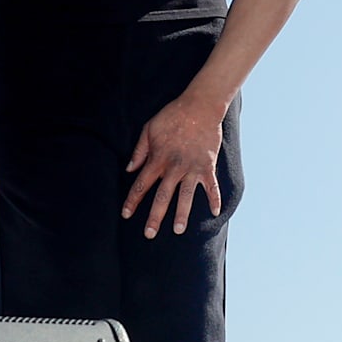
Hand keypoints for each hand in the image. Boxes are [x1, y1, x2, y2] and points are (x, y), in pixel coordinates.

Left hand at [121, 95, 223, 237]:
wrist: (199, 106)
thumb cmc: (172, 116)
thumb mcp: (148, 129)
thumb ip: (139, 150)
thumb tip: (129, 169)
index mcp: (157, 159)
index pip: (141, 184)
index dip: (132, 200)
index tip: (125, 214)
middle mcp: (173, 167)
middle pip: (162, 196)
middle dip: (154, 217)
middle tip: (148, 234)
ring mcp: (192, 168)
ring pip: (185, 196)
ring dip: (181, 214)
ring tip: (177, 230)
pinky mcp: (208, 165)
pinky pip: (212, 186)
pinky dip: (215, 198)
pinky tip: (215, 213)